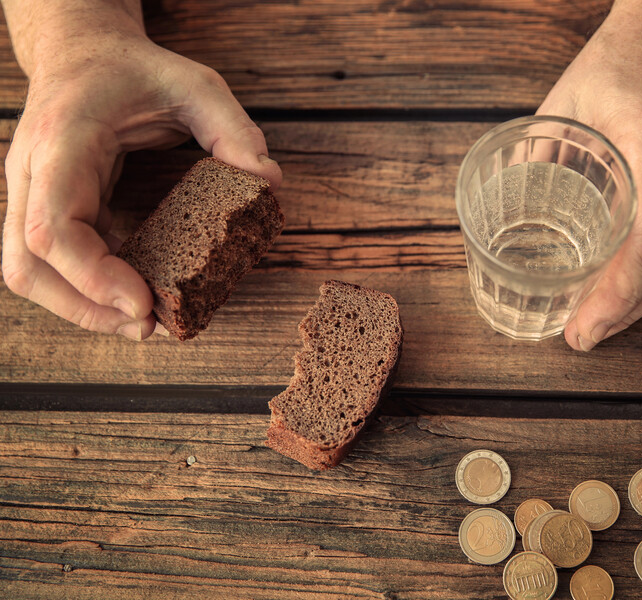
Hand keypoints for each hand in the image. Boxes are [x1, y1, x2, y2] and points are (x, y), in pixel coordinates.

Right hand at [2, 27, 280, 340]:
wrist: (84, 53)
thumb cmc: (134, 69)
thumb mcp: (195, 85)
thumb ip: (233, 130)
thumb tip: (268, 182)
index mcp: (63, 140)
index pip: (54, 226)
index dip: (93, 277)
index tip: (144, 305)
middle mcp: (32, 171)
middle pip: (28, 264)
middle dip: (86, 308)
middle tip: (149, 327)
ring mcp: (30, 192)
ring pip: (28, 271)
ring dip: (81, 308)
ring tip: (144, 323)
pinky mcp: (46, 207)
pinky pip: (50, 263)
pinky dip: (85, 288)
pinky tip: (131, 296)